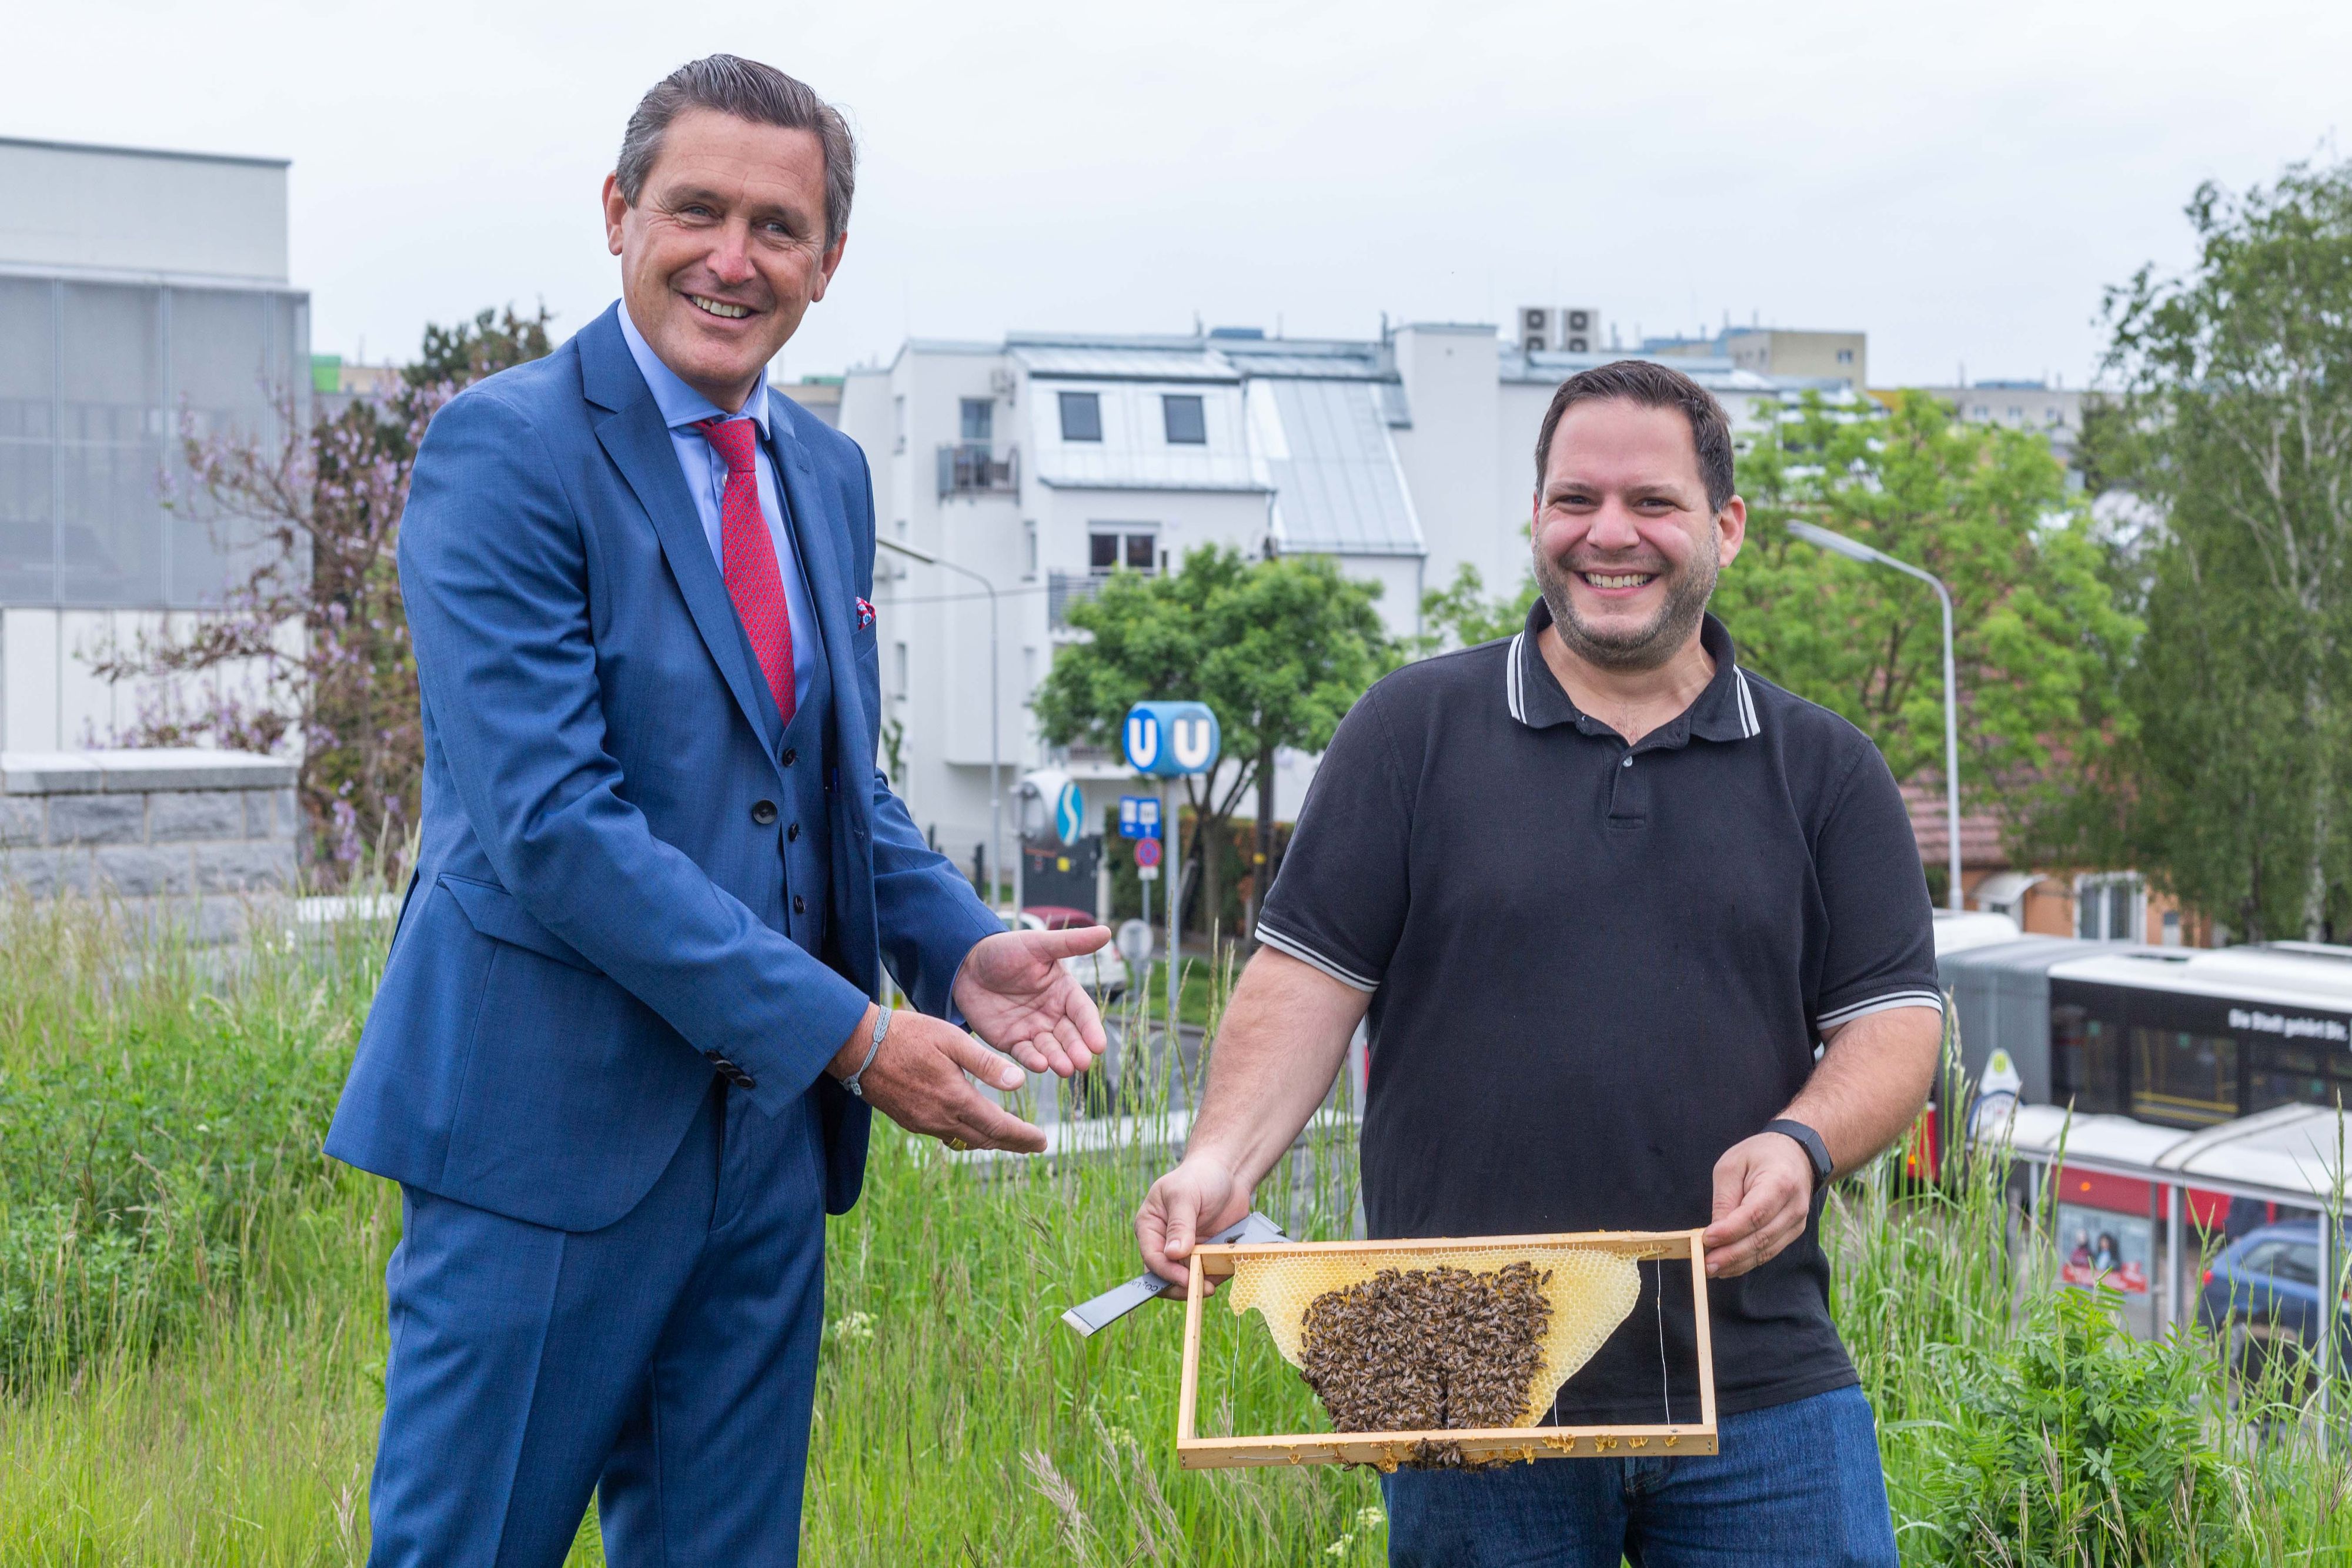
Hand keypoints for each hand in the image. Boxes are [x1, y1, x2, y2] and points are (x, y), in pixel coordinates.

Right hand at [829, 1003, 1046, 1153]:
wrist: (857, 1047)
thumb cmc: (907, 1035)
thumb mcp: (951, 1040)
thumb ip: (986, 1063)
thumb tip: (1019, 1083)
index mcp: (954, 1098)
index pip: (998, 1127)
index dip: (1023, 1136)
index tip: (1043, 1141)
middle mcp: (939, 1118)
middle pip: (984, 1140)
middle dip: (1012, 1144)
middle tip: (1034, 1145)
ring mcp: (922, 1123)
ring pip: (964, 1140)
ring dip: (989, 1141)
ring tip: (1008, 1138)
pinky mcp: (908, 1120)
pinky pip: (945, 1135)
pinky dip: (965, 1134)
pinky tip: (971, 1125)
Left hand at [951, 927, 1110, 1077]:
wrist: (965, 964)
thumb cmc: (1005, 949)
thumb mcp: (1038, 944)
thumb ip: (1071, 943)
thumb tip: (1107, 931)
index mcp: (1064, 991)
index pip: (1083, 1013)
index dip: (1091, 1029)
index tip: (1099, 1046)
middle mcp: (1053, 1013)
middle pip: (1070, 1036)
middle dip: (1077, 1050)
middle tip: (1083, 1063)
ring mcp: (1033, 1029)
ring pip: (1051, 1049)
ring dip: (1059, 1059)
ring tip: (1065, 1068)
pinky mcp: (1012, 1041)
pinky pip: (1025, 1054)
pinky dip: (1033, 1061)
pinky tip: (1040, 1065)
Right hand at [1136, 1152, 1248, 1295]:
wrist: (1227, 1173)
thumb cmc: (1199, 1176)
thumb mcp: (1185, 1195)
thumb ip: (1179, 1224)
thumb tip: (1172, 1253)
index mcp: (1150, 1227)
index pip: (1152, 1258)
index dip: (1167, 1272)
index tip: (1186, 1279)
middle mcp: (1164, 1243)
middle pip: (1166, 1276)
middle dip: (1184, 1285)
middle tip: (1205, 1288)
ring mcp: (1186, 1251)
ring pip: (1188, 1279)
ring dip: (1203, 1281)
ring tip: (1220, 1276)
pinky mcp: (1205, 1254)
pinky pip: (1208, 1273)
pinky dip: (1218, 1274)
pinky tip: (1228, 1266)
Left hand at [1701, 1131, 1816, 1278]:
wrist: (1796, 1155)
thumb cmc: (1759, 1156)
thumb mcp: (1732, 1165)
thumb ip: (1725, 1198)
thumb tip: (1715, 1233)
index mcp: (1780, 1182)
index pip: (1755, 1214)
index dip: (1731, 1230)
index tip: (1707, 1239)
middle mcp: (1794, 1206)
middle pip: (1761, 1237)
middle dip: (1731, 1254)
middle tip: (1705, 1265)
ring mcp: (1797, 1222)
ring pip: (1766, 1250)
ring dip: (1737, 1263)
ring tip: (1711, 1269)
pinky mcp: (1793, 1232)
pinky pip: (1769, 1251)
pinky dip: (1748, 1261)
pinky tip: (1728, 1267)